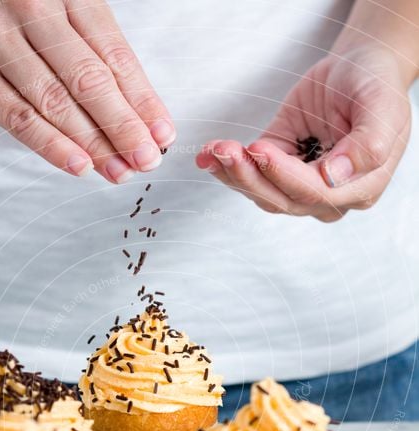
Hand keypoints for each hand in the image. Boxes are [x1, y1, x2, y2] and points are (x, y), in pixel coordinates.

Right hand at [0, 0, 175, 181]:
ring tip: (119, 170)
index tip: (162, 135)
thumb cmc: (31, 40)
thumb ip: (111, 77)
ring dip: (93, 144)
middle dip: (122, 126)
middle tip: (146, 158)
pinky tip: (79, 165)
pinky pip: (21, 119)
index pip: (114, 55)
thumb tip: (152, 129)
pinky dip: (53, 146)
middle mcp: (32, 7)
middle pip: (88, 79)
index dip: (142, 100)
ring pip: (56, 103)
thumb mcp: (74, 39)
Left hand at [196, 46, 410, 221]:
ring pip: (264, 194)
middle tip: (226, 151)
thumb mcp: (383, 108)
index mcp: (361, 187)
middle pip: (284, 199)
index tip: (260, 149)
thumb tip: (333, 177)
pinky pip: (252, 176)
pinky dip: (227, 167)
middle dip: (251, 176)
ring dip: (235, 174)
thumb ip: (368, 145)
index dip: (286, 175)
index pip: (318, 192)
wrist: (358, 70)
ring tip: (214, 150)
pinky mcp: (278, 169)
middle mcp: (330, 196)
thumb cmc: (376, 86)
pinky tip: (208, 154)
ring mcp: (301, 186)